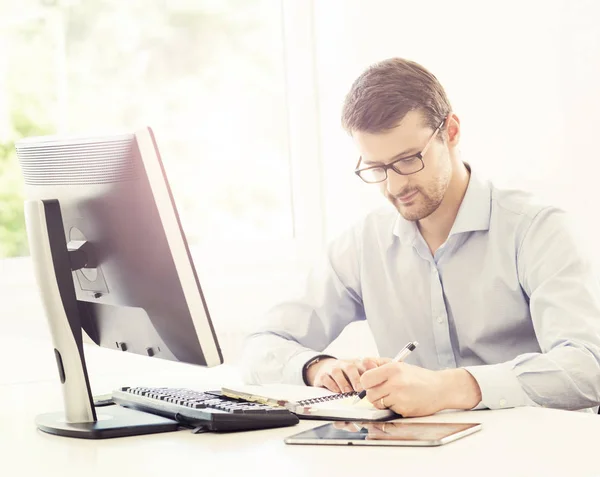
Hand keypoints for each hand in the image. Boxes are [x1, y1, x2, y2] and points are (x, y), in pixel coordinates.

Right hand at [307, 357, 390, 392]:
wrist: (326, 368)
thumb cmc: (347, 374)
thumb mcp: (359, 373)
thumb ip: (370, 378)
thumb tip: (382, 388)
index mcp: (356, 364)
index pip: (364, 364)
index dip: (368, 371)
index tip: (372, 381)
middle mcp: (344, 364)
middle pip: (350, 367)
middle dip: (355, 378)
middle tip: (359, 389)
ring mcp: (333, 369)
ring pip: (337, 372)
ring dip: (343, 382)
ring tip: (347, 391)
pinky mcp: (322, 375)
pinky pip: (325, 378)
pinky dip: (331, 385)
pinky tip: (336, 391)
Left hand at [360, 363, 481, 416]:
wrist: (440, 388)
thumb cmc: (418, 377)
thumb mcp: (399, 364)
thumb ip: (379, 363)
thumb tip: (363, 363)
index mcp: (393, 369)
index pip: (365, 379)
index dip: (366, 383)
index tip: (371, 383)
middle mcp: (395, 382)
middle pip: (370, 394)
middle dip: (374, 394)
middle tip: (383, 391)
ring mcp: (400, 397)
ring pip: (378, 404)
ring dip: (382, 401)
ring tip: (394, 395)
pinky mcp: (404, 409)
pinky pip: (389, 410)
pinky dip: (393, 407)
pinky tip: (403, 401)